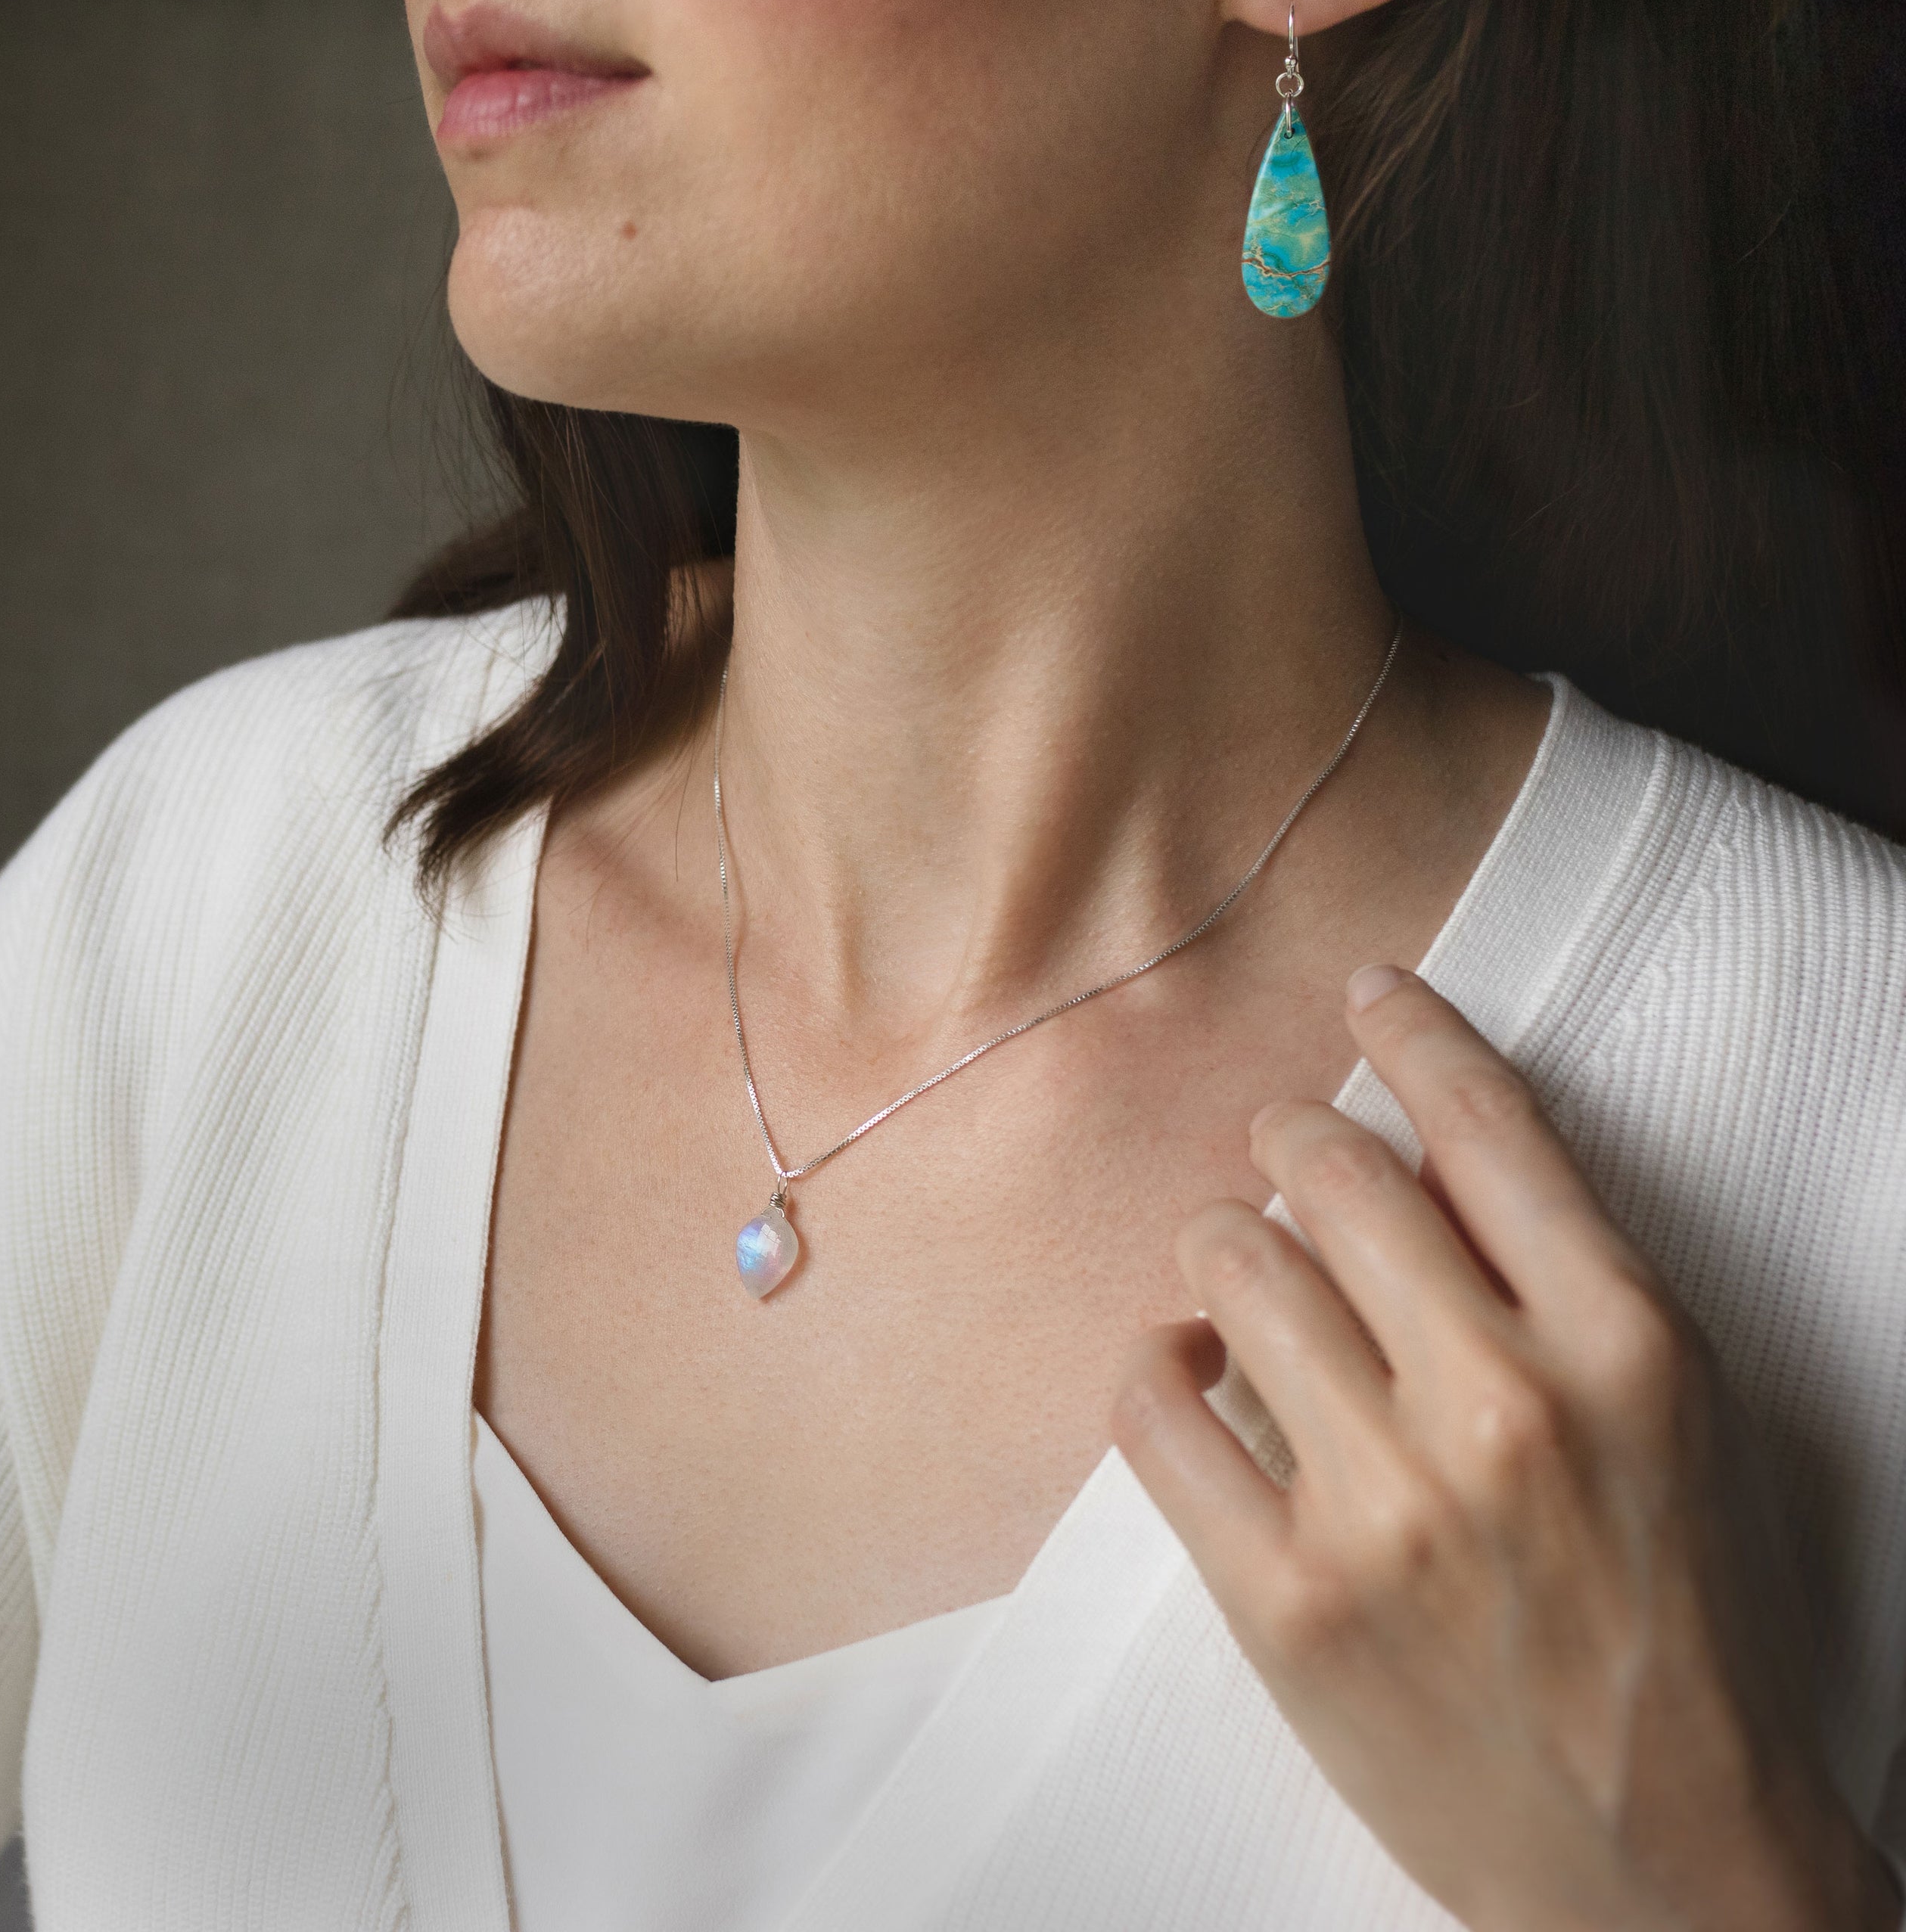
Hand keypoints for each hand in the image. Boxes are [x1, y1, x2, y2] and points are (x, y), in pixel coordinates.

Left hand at [1112, 965, 1901, 1931]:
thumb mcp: (1686, 1425)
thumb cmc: (1684, 1630)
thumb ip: (1567, 1287)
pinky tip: (1184, 1370)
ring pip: (1231, 1267)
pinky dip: (1155, 1368)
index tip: (1365, 995)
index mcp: (1625, 1350)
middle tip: (1287, 1161)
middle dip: (1294, 1143)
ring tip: (1241, 1280)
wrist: (1666, 1857)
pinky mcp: (1284, 1595)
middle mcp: (1502, 1408)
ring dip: (1221, 1250)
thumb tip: (1423, 1160)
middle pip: (1331, 1177)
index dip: (1411, 1036)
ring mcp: (1384, 1505)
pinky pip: (1154, 1410)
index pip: (1488, 1128)